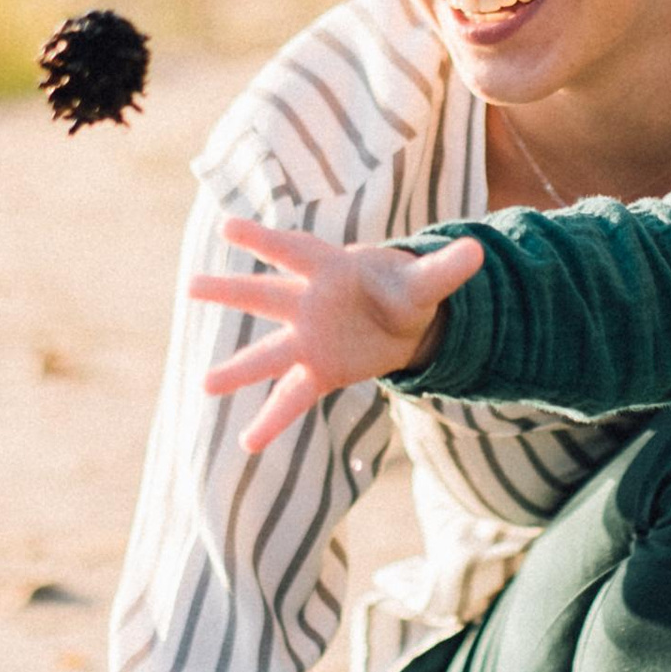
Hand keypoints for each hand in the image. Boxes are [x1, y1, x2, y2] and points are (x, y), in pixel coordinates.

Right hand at [190, 216, 484, 451]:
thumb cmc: (401, 288)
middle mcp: (308, 303)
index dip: (264, 239)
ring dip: (239, 370)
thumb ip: (444, 270)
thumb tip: (478, 252)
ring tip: (205, 385)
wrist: (397, 318)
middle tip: (192, 286)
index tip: (227, 228)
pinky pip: (290, 397)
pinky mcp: (316, 370)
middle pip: (266, 296)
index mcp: (331, 269)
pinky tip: (248, 443)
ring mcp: (307, 339)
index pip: (294, 250)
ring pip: (269, 353)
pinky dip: (272, 420)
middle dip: (232, 291)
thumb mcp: (426, 282)